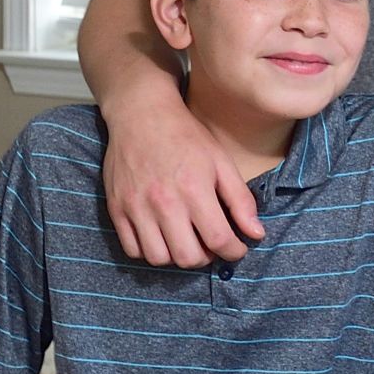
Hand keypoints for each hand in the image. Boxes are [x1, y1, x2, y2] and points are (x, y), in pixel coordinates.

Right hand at [100, 95, 262, 266]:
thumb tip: (256, 234)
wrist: (141, 115)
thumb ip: (241, 200)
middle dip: (206, 258)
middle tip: (211, 244)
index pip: (218, 240)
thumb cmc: (186, 136)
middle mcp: (163, 202)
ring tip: (186, 240)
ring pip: (158, 258)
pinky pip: (132, 249)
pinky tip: (163, 236)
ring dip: (177, 257)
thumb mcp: (222, 162)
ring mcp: (136, 207)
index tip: (237, 248)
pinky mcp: (116, 208)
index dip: (234, 252)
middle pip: (187, 257)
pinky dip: (150, 251)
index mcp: (194, 189)